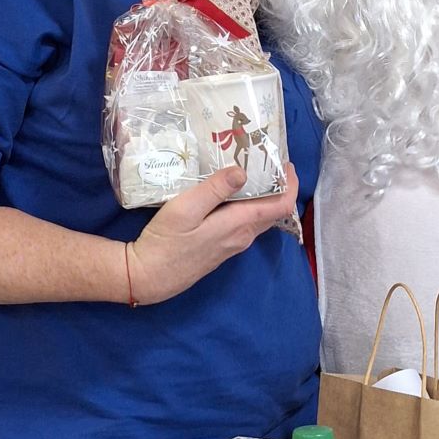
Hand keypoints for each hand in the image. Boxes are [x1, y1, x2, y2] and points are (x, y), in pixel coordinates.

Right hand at [127, 164, 300, 303]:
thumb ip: (214, 189)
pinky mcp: (221, 248)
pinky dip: (247, 206)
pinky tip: (229, 194)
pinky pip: (244, 224)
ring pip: (258, 217)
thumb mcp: (185, 208)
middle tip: (266, 160)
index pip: (281, 205)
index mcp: (239, 224)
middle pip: (273, 210)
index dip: (290, 183)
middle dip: (277, 186)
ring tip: (248, 171)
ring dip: (262, 196)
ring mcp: (232, 245)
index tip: (286, 163)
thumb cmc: (165, 242)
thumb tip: (242, 172)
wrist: (148, 277)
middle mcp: (242, 236)